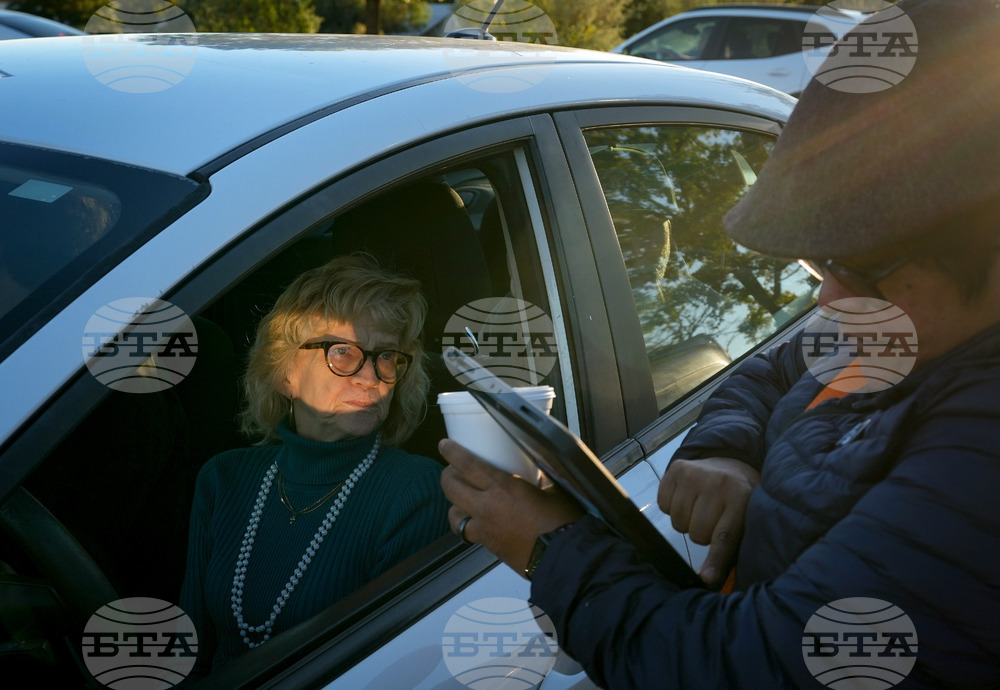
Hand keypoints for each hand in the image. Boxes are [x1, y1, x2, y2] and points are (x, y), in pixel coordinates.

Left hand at [439, 439, 583, 575]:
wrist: (564, 559)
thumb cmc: (563, 522)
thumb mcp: (555, 490)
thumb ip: (543, 479)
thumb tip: (540, 472)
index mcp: (503, 487)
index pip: (467, 465)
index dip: (452, 453)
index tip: (445, 445)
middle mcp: (488, 508)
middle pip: (451, 489)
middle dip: (447, 477)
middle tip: (452, 471)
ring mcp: (486, 530)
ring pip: (454, 516)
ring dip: (455, 505)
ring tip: (462, 499)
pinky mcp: (490, 547)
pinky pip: (468, 534)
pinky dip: (468, 525)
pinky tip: (479, 521)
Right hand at [657, 457, 759, 584]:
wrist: (731, 465)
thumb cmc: (739, 500)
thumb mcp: (746, 519)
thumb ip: (731, 546)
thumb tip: (707, 578)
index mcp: (740, 497)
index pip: (724, 536)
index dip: (714, 559)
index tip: (706, 577)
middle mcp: (717, 483)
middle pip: (697, 532)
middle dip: (702, 534)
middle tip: (712, 521)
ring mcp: (695, 474)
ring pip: (678, 522)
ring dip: (686, 522)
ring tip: (699, 509)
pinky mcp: (677, 468)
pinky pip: (663, 505)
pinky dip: (672, 507)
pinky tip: (687, 498)